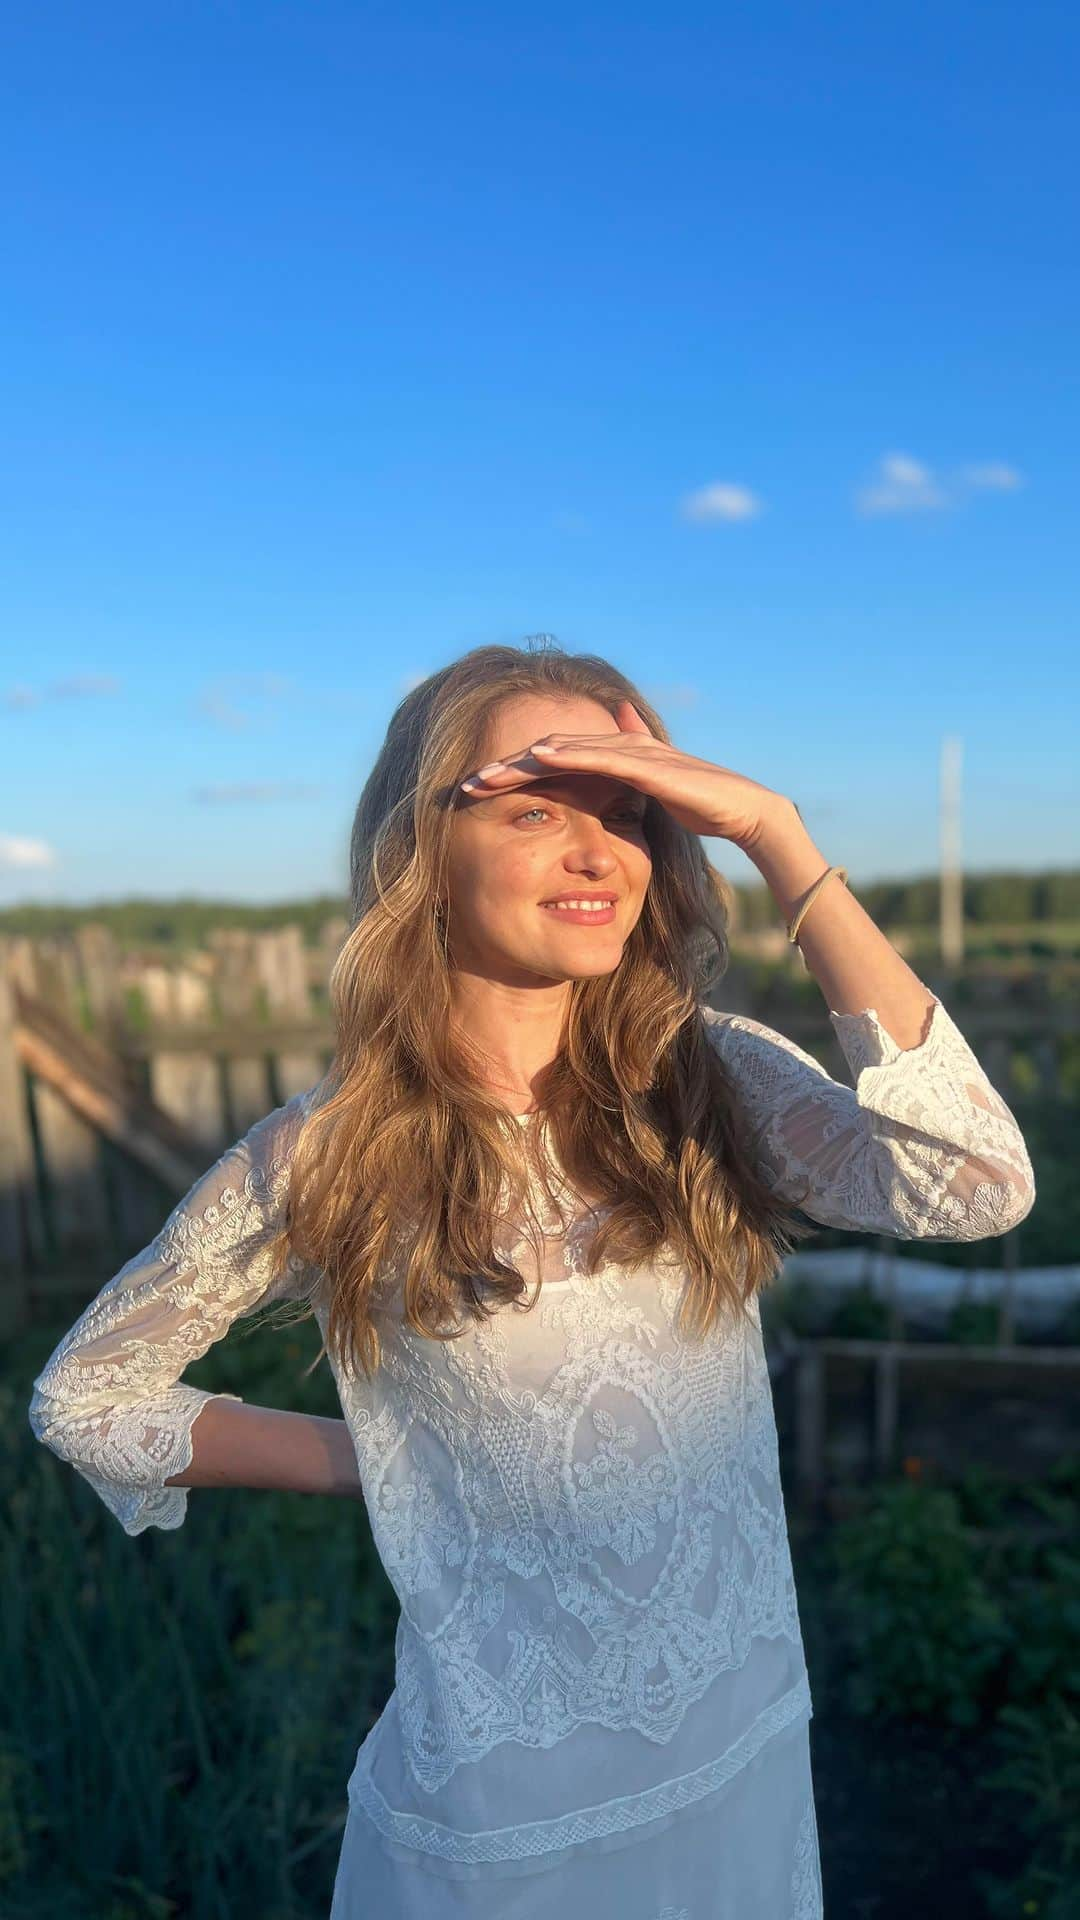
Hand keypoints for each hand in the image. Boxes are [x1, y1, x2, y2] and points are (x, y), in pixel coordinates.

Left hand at [459, 699, 791, 850]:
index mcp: (616, 760)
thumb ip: (629, 788)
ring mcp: (634, 752)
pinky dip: (566, 755)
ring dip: (522, 761)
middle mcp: (620, 747)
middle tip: (465, 784)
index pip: (555, 765)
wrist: (747, 811)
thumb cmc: (704, 808)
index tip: (481, 795)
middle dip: (505, 768)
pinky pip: (598, 756)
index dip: (516, 776)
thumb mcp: (654, 800)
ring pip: (565, 751)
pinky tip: (536, 757)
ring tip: (485, 774)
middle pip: (549, 753)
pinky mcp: (648, 763)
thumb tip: (608, 794)